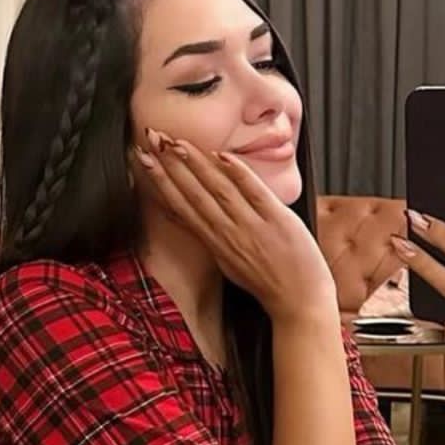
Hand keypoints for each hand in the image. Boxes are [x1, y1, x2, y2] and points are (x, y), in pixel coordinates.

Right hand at [136, 133, 336, 321]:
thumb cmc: (267, 282)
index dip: (161, 182)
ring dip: (197, 165)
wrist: (298, 303)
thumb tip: (193, 217)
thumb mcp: (229, 262)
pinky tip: (223, 155)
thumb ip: (212, 237)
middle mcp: (228, 234)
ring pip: (219, 190)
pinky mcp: (278, 221)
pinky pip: (255, 193)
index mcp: (215, 243)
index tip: (145, 161)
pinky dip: (239, 173)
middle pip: (194, 195)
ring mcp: (252, 227)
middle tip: (151, 141)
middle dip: (170, 166)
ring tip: (178, 143)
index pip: (182, 207)